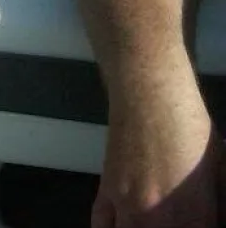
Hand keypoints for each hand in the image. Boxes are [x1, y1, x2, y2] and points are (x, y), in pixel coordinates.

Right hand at [92, 104, 221, 227]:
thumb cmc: (190, 127)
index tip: (199, 221)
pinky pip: (102, 224)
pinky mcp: (106, 191)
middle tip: (177, 219)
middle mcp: (156, 216)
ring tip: (150, 222)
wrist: (150, 99)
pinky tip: (123, 224)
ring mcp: (127, 205)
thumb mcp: (221, 169)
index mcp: (193, 212)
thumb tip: (215, 214)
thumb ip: (217, 201)